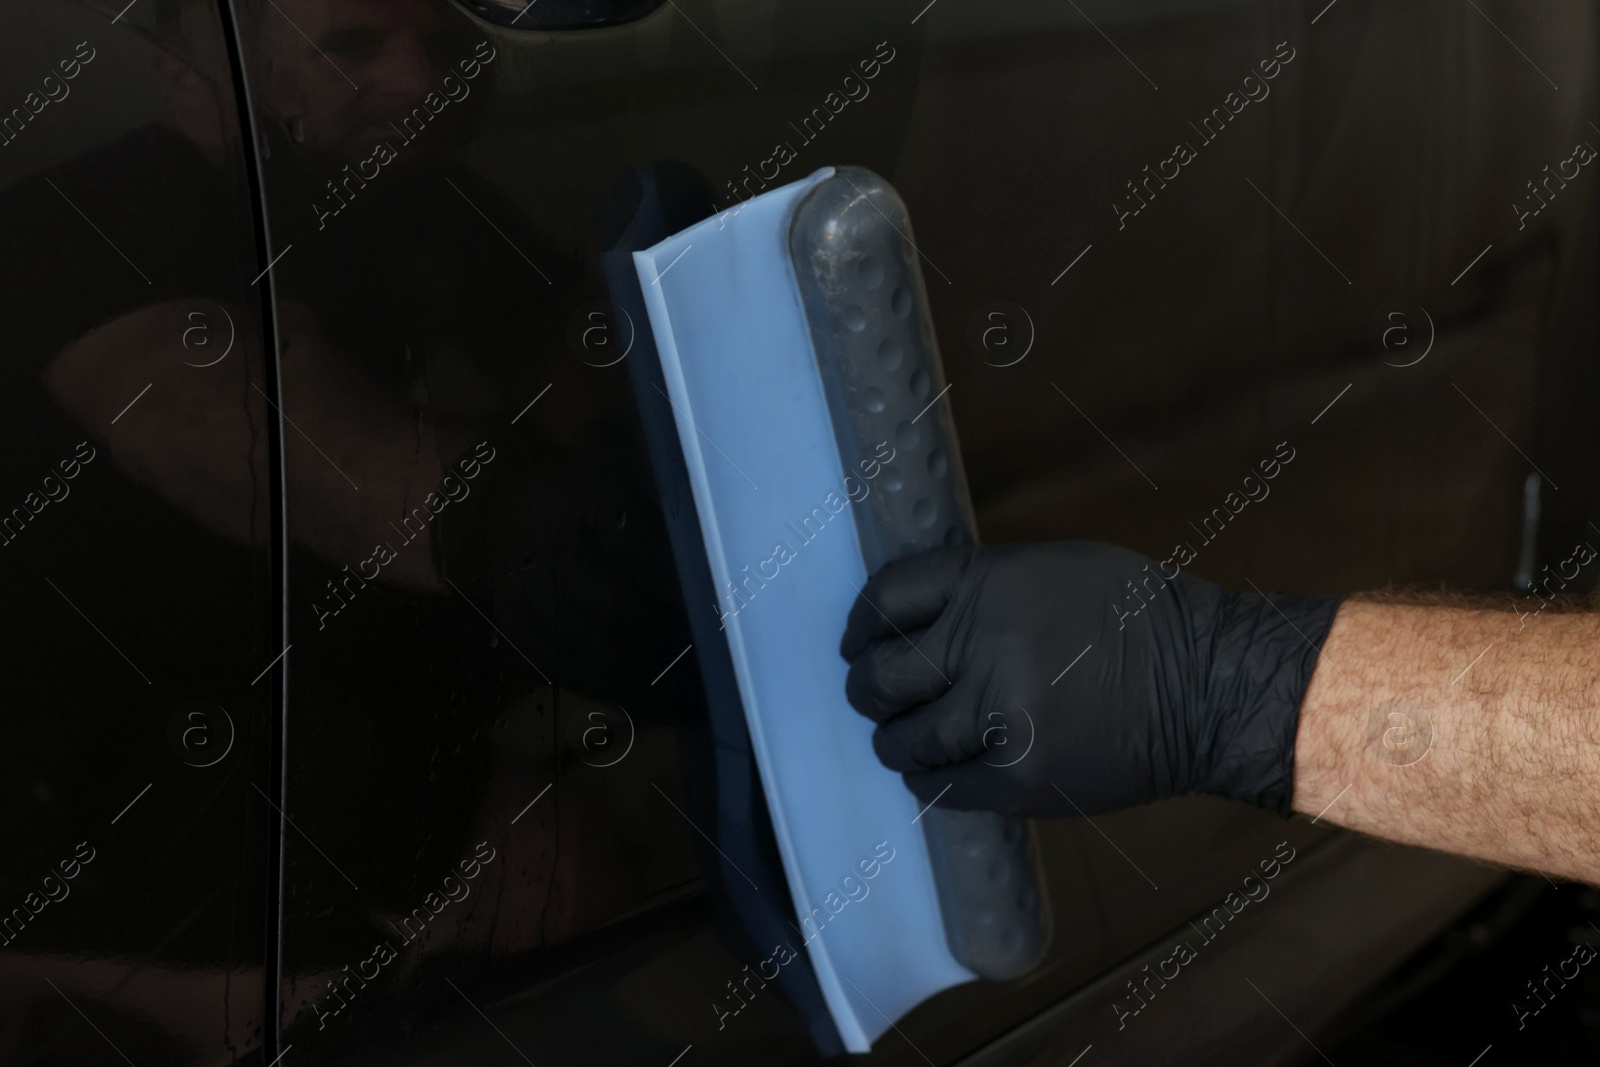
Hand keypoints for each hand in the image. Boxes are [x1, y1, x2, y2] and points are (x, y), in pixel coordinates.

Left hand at [839, 543, 1339, 818]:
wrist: (1209, 686)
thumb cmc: (1138, 619)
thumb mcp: (1052, 569)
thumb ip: (979, 588)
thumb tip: (913, 618)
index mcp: (988, 583)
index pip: (884, 598)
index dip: (860, 625)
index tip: (858, 642)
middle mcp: (984, 646)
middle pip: (877, 677)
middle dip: (868, 690)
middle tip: (878, 698)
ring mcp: (997, 717)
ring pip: (900, 739)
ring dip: (898, 739)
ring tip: (914, 737)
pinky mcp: (1016, 778)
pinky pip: (939, 786)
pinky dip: (932, 778)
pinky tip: (946, 767)